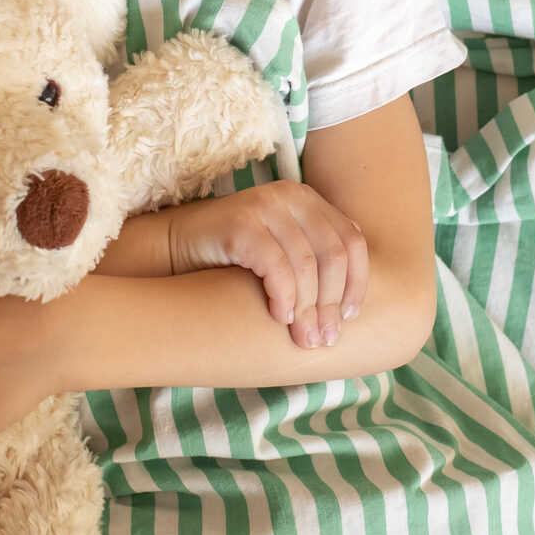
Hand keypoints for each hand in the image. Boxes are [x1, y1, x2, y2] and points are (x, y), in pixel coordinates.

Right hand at [166, 181, 368, 349]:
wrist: (177, 246)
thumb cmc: (236, 258)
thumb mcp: (284, 251)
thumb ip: (315, 260)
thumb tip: (353, 306)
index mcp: (308, 200)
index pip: (351, 240)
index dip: (357, 282)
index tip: (351, 317)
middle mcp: (290, 196)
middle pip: (332, 254)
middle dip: (331, 302)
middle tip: (325, 338)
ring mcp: (265, 206)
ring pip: (306, 265)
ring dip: (308, 308)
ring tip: (304, 338)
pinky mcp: (241, 223)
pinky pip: (277, 267)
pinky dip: (284, 297)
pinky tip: (280, 317)